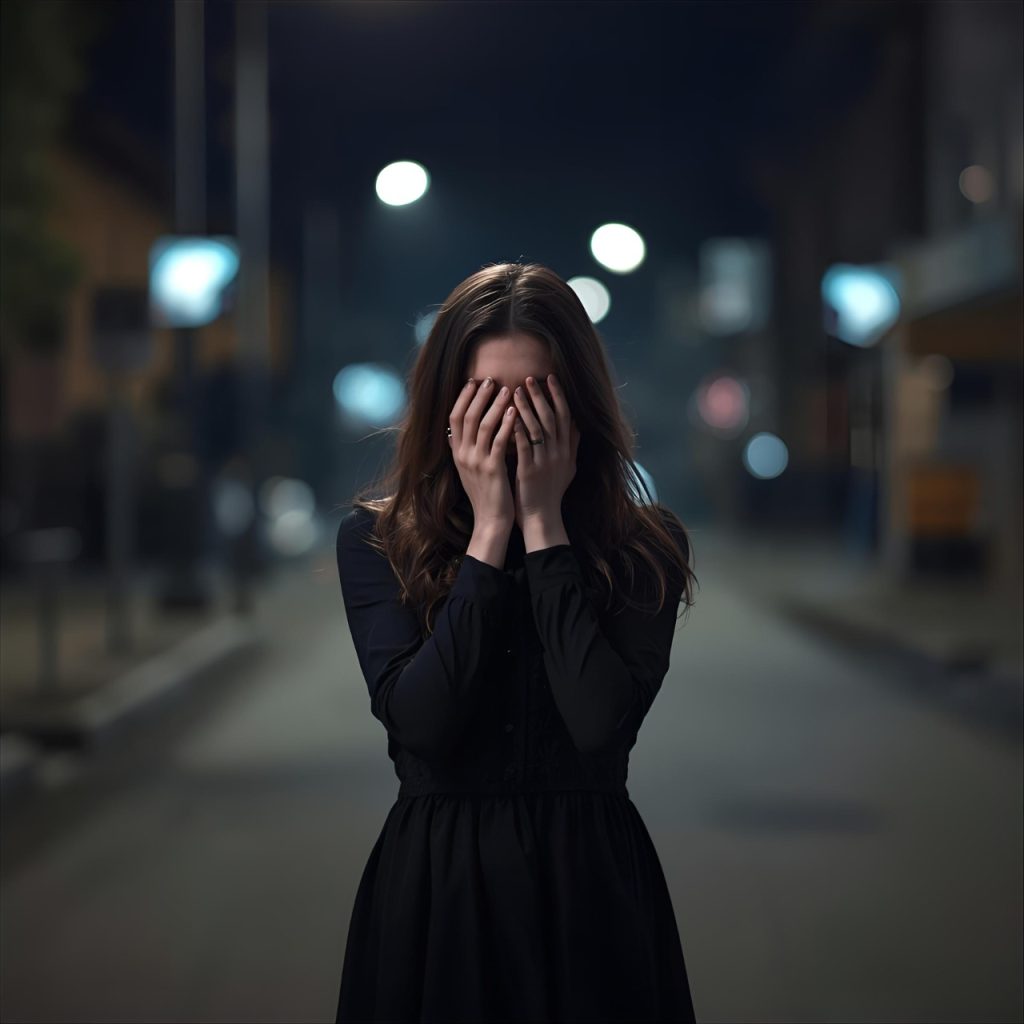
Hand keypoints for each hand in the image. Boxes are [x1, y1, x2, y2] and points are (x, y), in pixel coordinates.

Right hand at [448, 377, 517, 530]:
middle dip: (478, 395)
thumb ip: (461, 450)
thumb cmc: (484, 494)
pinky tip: (515, 411)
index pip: (454, 417)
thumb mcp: (467, 470)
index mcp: (456, 453)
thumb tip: (453, 433)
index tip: (473, 381)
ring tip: (506, 389)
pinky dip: (506, 424)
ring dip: (495, 404)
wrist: (490, 520)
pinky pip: (499, 441)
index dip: (463, 397)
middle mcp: (463, 455)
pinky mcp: (492, 469)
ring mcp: (476, 461)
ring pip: (483, 425)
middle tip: (490, 379)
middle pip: (466, 416)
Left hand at [511, 373, 579, 527]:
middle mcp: (558, 453)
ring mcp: (545, 462)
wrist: (542, 518)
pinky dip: (516, 429)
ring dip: (526, 407)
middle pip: (552, 418)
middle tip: (529, 377)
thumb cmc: (552, 492)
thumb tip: (577, 423)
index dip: (558, 396)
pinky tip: (508, 416)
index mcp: (566, 451)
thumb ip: (572, 445)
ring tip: (515, 390)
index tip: (550, 378)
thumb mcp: (568, 467)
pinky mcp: (530, 471)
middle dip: (541, 396)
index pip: (565, 416)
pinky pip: (523, 445)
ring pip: (537, 428)